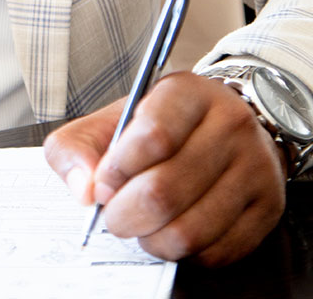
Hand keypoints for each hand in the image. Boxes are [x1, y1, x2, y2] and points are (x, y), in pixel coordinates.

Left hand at [44, 71, 285, 265]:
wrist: (222, 127)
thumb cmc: (160, 126)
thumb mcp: (113, 119)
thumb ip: (78, 146)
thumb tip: (83, 188)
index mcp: (187, 92)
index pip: (152, 136)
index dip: (117, 171)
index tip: (102, 185)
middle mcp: (229, 124)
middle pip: (165, 191)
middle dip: (125, 215)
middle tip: (114, 216)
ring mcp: (254, 166)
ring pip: (190, 229)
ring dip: (152, 240)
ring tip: (142, 226)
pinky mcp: (268, 207)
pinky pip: (216, 251)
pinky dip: (184, 253)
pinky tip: (173, 231)